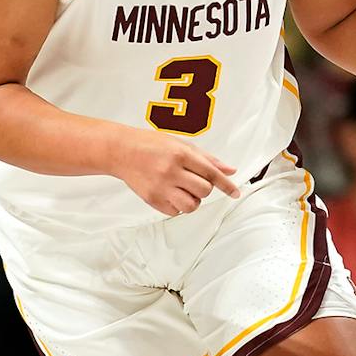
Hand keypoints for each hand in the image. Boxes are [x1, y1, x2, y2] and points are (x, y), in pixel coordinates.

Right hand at [117, 131, 238, 216]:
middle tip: (194, 181)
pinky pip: (175, 212)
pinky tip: (170, 194)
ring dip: (193, 201)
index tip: (235, 193)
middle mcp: (171, 171)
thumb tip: (229, 170)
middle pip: (204, 191)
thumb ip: (206, 159)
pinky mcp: (151, 199)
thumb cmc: (150, 145)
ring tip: (184, 191)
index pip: (211, 173)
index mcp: (180, 154)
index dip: (226, 185)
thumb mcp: (180, 144)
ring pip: (191, 205)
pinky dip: (177, 206)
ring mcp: (160, 187)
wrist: (120, 151)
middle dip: (204, 189)